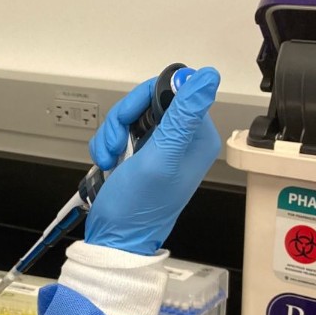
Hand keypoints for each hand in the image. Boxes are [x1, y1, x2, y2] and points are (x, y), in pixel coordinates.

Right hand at [84, 66, 220, 254]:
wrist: (114, 237)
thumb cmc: (138, 206)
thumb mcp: (161, 157)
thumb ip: (183, 116)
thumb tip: (208, 77)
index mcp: (197, 136)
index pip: (175, 90)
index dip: (146, 99)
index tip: (131, 121)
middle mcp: (183, 138)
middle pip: (149, 100)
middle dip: (123, 120)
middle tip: (117, 145)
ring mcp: (160, 145)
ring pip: (131, 115)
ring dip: (112, 134)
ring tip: (110, 158)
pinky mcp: (140, 152)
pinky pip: (120, 130)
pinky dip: (107, 144)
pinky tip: (107, 163)